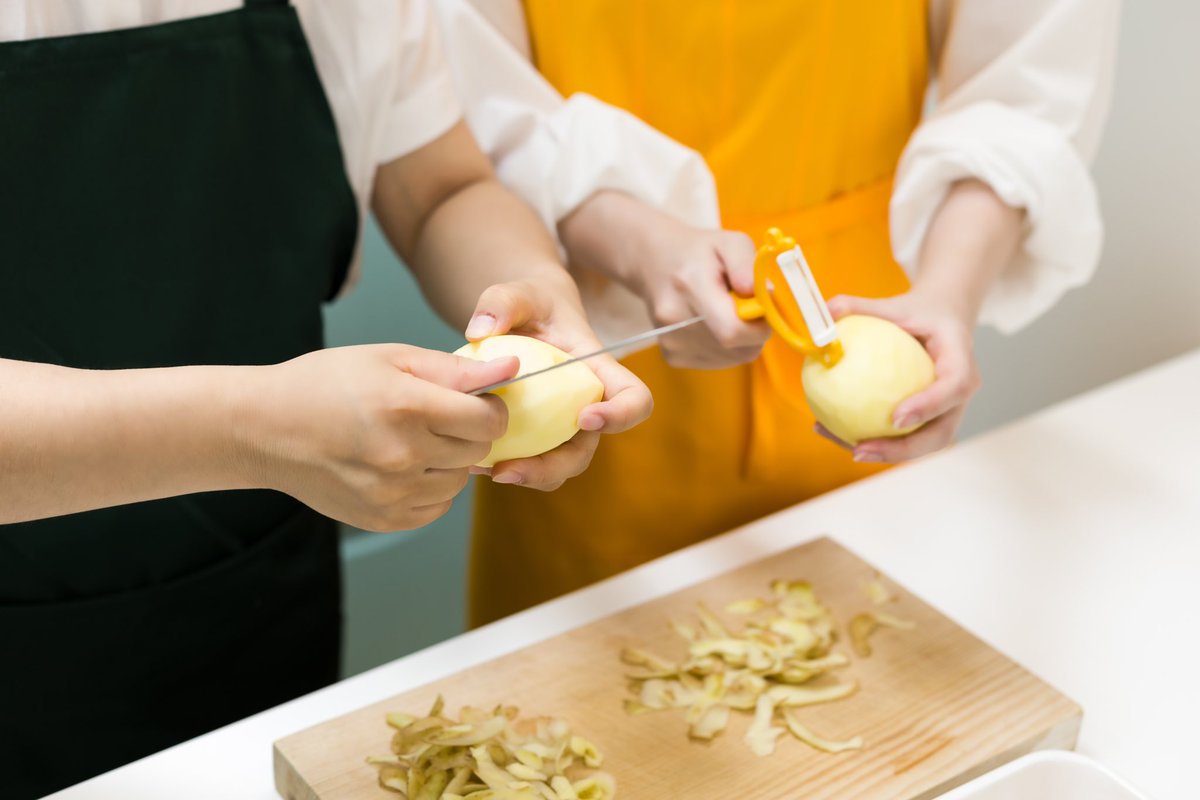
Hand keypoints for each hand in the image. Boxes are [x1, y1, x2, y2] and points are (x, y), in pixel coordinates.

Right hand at [243, 344, 515, 531]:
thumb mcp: (390, 358)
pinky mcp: (384, 519)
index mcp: (406, 407)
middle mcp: (402, 455)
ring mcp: (392, 493)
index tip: (476, 400)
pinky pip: (437, 507)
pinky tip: (401, 466)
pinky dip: (430, 488)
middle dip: (469, 431)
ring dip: (450, 461)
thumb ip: (454, 368)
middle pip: (479, 451)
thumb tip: (511, 368)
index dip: (490, 406)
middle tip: (437, 416)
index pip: (488, 419)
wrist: (264, 429)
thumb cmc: (327, 383)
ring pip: (461, 481)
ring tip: (413, 440)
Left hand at [464, 280, 652, 490]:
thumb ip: (501, 302)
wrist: (521, 318)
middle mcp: (586, 405)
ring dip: (530, 476)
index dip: (621, 415)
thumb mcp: (516, 291)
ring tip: (491, 471)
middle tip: (511, 469)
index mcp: (597, 370)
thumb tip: (478, 331)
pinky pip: (530, 462)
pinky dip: (506, 467)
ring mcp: (561, 426)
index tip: (585, 417)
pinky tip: (473, 461)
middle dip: (556, 466)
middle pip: (587, 449)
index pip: (634, 398)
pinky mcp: (536, 437)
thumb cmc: (529, 303)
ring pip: (559, 466)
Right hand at [558, 191, 769, 368]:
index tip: (761, 310)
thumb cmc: (697, 252)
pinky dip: (726, 348)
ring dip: (741, 340)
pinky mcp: (672, 356)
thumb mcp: (730, 242)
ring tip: (725, 312)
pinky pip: (717, 362)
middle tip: (745, 306)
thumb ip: (749, 266)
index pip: (732, 331)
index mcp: (691, 285)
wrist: (652, 262)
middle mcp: (676, 319)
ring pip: (731, 358)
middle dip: (752, 331)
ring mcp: (671, 341)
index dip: (757, 328)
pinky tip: (713, 324)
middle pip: (735, 348)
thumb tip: (765, 295)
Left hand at [818, 292, 980, 462]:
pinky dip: (877, 441)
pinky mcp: (931, 420)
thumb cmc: (920, 313)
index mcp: (961, 361)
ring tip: (848, 449)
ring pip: (923, 444)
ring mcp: (947, 412)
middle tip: (862, 449)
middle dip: (903, 449)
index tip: (895, 418)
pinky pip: (907, 438)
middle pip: (941, 432)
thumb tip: (825, 311)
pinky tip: (837, 432)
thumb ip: (862, 306)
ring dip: (887, 454)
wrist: (942, 320)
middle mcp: (959, 394)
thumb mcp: (896, 305)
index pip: (954, 387)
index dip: (929, 406)